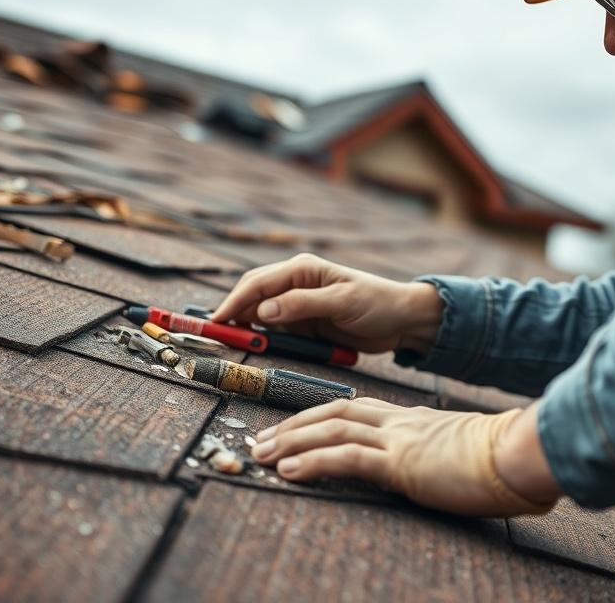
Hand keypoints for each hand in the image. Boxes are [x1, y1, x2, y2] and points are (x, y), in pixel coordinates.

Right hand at [211, 253, 441, 355]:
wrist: (402, 320)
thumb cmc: (377, 302)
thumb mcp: (342, 302)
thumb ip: (303, 305)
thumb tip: (264, 310)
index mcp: (303, 269)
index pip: (258, 283)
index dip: (233, 302)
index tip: (215, 321)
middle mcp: (296, 282)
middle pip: (252, 295)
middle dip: (232, 313)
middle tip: (212, 334)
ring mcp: (298, 304)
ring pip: (259, 313)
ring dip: (245, 326)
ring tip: (228, 342)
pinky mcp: (304, 323)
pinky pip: (275, 329)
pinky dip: (262, 336)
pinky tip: (253, 345)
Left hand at [249, 398, 561, 516]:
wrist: (522, 454)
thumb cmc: (502, 458)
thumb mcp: (461, 452)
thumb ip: (442, 454)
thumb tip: (441, 470)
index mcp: (412, 419)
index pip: (354, 408)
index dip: (317, 416)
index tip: (290, 429)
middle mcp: (400, 423)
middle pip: (334, 412)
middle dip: (293, 425)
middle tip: (260, 441)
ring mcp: (400, 439)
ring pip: (333, 429)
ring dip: (291, 441)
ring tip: (262, 455)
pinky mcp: (403, 462)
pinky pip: (349, 457)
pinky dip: (314, 461)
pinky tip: (290, 470)